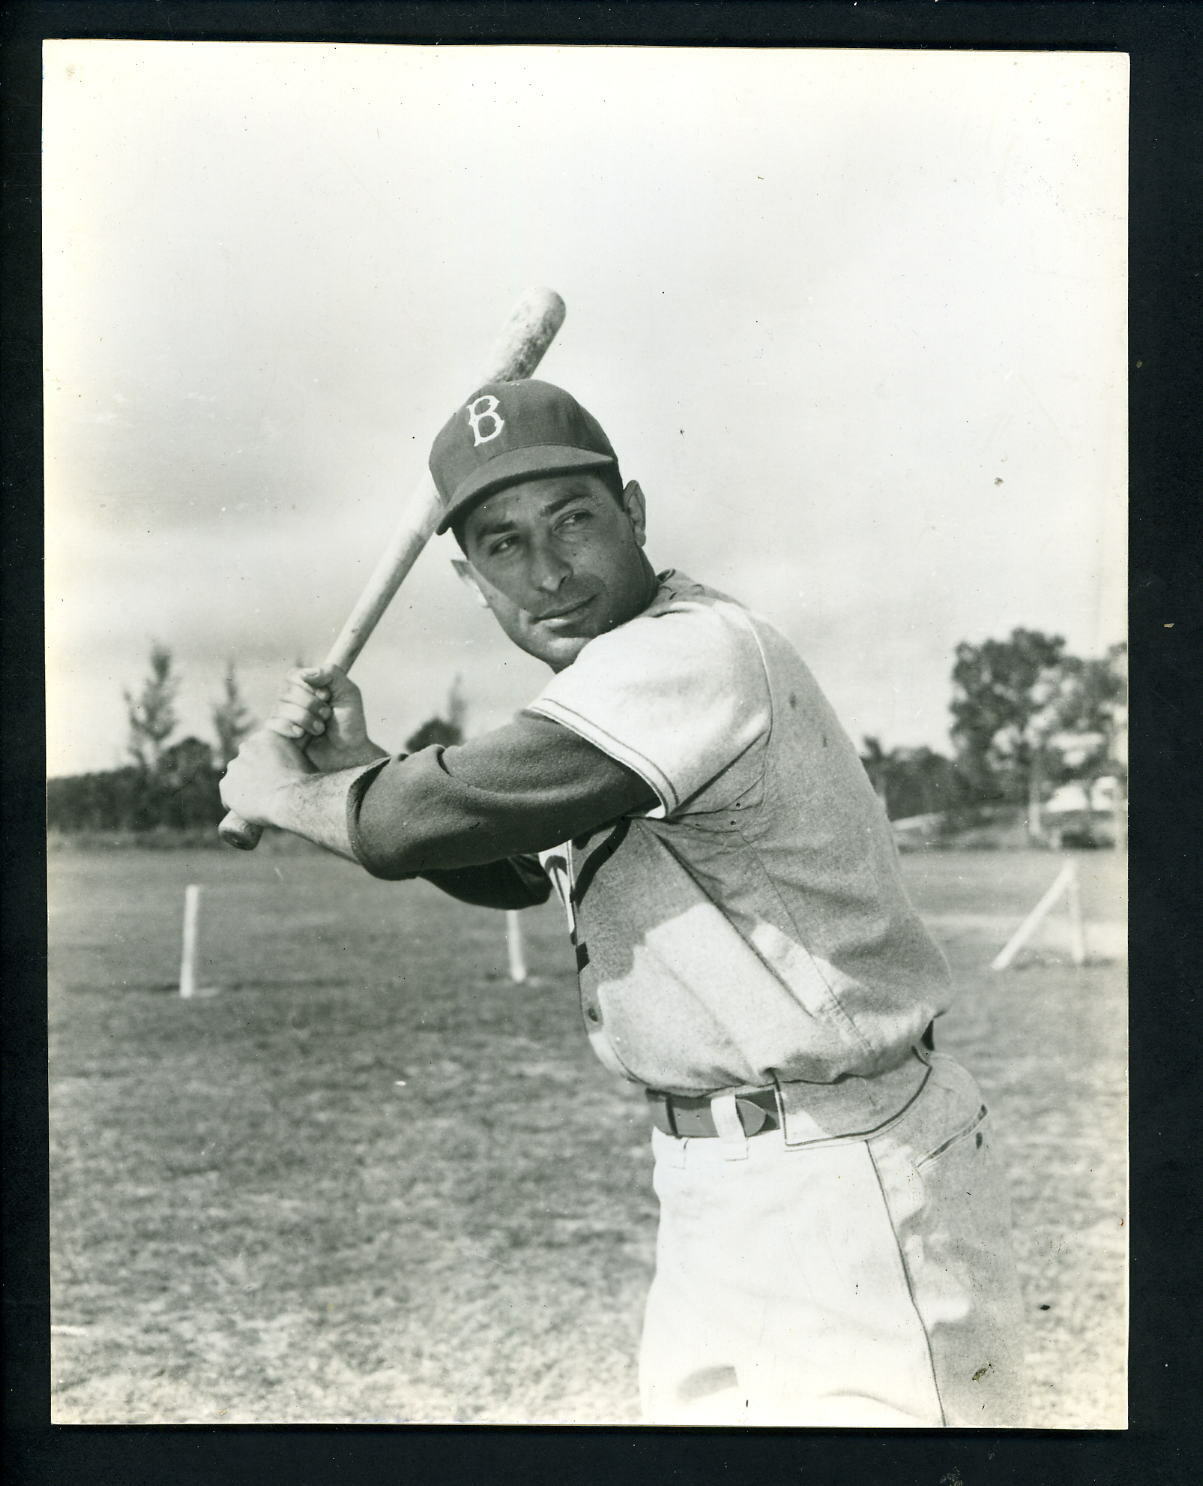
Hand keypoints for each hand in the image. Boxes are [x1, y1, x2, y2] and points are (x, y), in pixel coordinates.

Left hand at [220, 727, 314, 826]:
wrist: (293, 797)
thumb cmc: (307, 780)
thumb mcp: (310, 758)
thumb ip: (313, 751)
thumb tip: (324, 741)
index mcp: (266, 737)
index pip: (261, 748)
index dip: (265, 763)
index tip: (272, 776)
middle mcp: (247, 747)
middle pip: (247, 761)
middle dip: (253, 774)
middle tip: (267, 791)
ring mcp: (236, 766)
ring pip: (237, 778)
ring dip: (243, 788)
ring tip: (256, 803)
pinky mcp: (227, 786)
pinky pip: (228, 796)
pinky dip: (233, 804)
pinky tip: (241, 811)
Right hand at [265, 665, 386, 772]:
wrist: (349, 753)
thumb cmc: (350, 723)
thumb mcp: (348, 692)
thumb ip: (330, 673)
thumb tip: (304, 674)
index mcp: (306, 686)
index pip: (293, 675)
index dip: (310, 686)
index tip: (327, 696)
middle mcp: (292, 699)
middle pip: (286, 691)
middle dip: (311, 704)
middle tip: (327, 715)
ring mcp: (284, 717)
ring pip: (280, 708)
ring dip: (305, 719)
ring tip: (320, 729)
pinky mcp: (279, 735)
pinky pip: (272, 724)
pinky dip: (289, 727)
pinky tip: (301, 735)